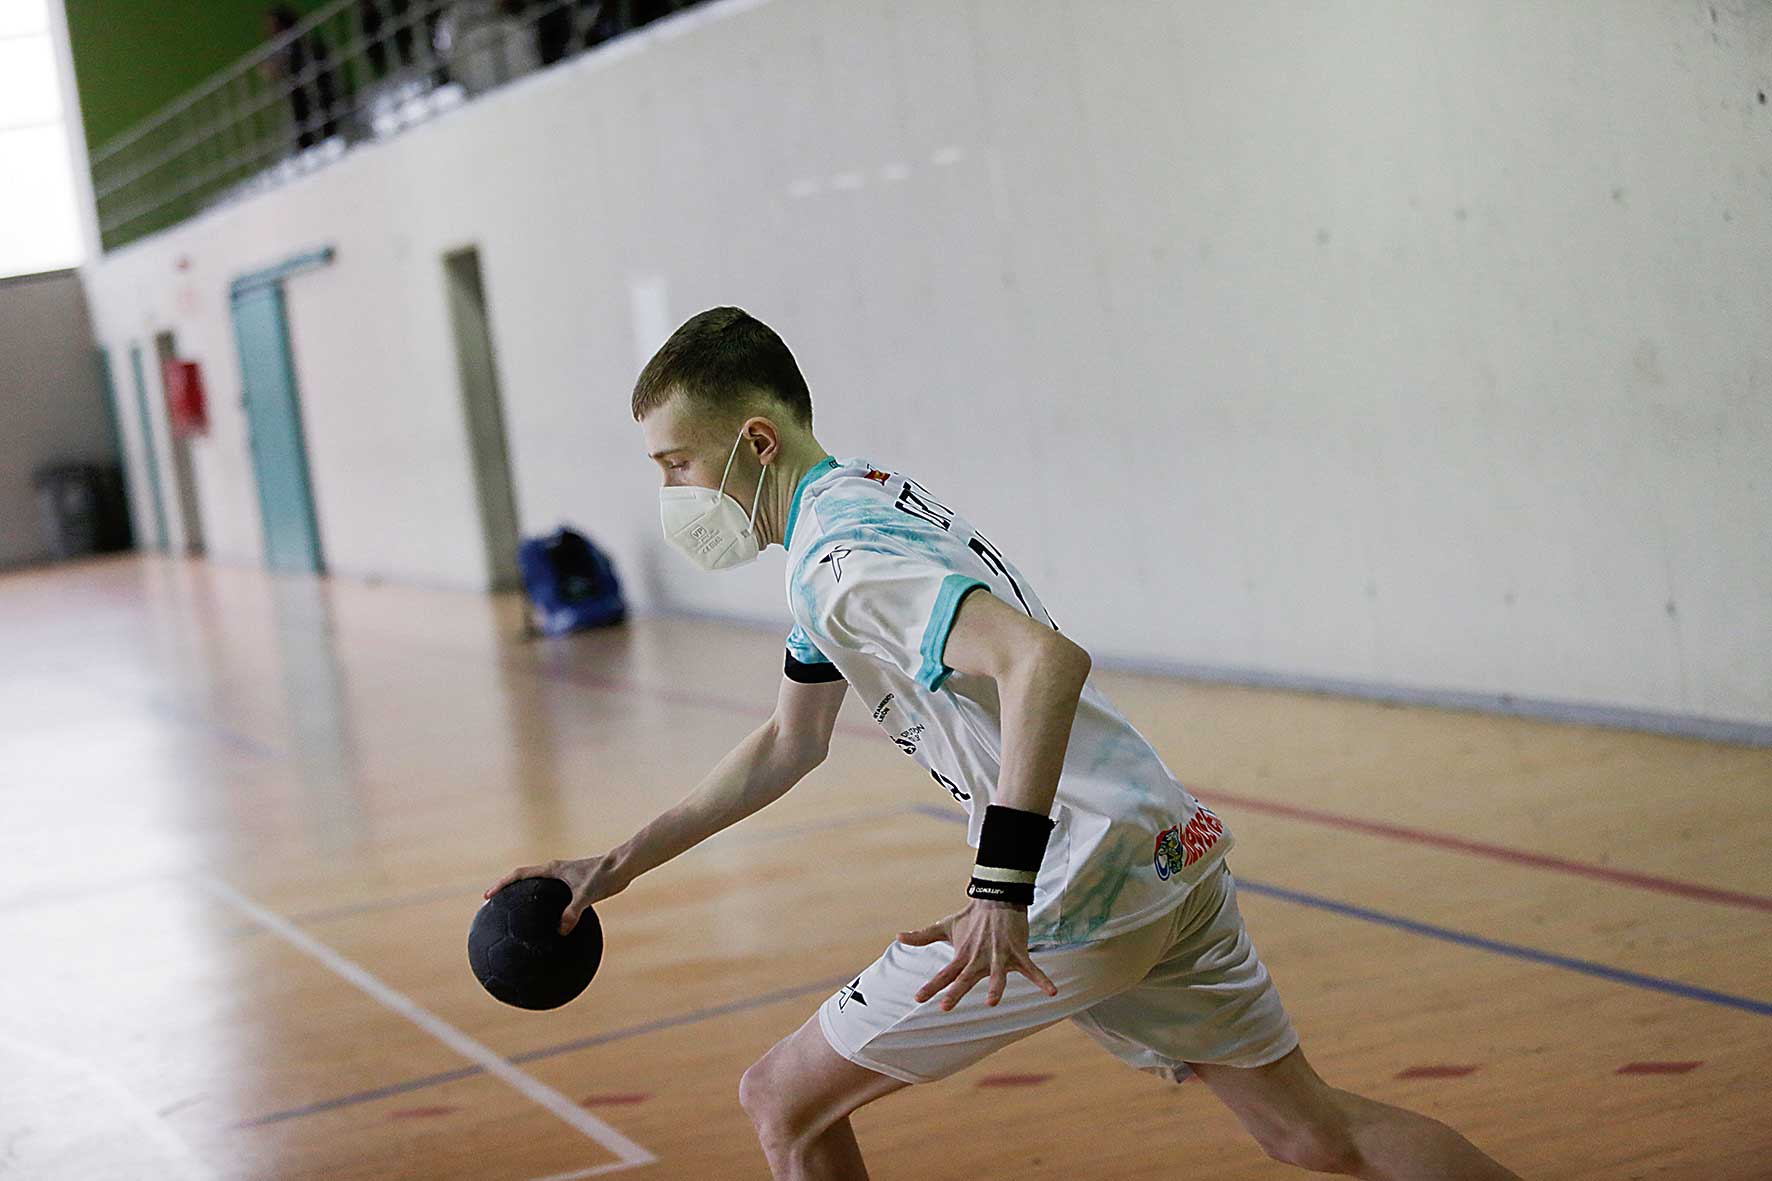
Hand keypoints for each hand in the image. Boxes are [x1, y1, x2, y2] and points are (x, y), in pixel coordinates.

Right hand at [482, 855, 628, 934]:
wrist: (623, 866)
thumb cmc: (605, 875)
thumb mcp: (587, 895)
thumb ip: (573, 912)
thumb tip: (561, 931)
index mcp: (552, 869)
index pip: (519, 874)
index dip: (502, 884)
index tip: (488, 896)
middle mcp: (555, 870)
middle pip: (524, 879)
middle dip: (508, 890)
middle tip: (495, 905)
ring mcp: (564, 876)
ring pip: (538, 886)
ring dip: (526, 896)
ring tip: (517, 915)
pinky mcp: (574, 882)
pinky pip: (552, 894)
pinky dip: (545, 903)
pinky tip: (549, 920)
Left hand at [899, 899, 1057, 1010]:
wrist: (997, 899)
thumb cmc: (971, 917)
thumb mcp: (945, 926)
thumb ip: (922, 936)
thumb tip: (898, 936)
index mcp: (962, 955)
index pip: (944, 974)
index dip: (931, 986)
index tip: (918, 998)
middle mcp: (978, 958)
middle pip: (965, 978)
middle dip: (956, 992)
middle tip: (945, 1006)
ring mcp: (999, 956)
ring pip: (997, 975)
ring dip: (995, 987)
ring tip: (992, 1003)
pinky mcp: (1017, 953)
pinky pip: (1032, 969)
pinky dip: (1043, 981)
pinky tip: (1053, 992)